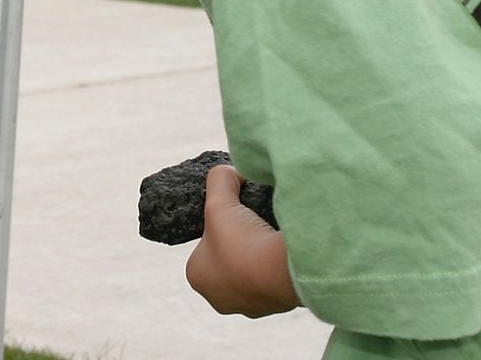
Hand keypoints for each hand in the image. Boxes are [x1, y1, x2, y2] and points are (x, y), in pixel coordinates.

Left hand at [186, 164, 298, 317]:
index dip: (217, 227)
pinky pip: (275, 281)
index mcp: (197, 276)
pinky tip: (283, 250)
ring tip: (269, 236)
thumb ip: (220, 179)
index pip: (203, 247)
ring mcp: (251, 307)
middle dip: (239, 244)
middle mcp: (220, 298)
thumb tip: (230, 173)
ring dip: (260, 256)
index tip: (231, 216)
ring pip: (253, 273)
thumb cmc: (241, 239)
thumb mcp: (220, 199)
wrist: (281, 271)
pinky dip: (278, 266)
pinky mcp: (278, 308)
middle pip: (227, 261)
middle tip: (251, 225)